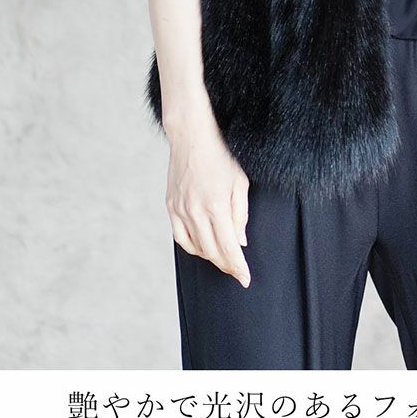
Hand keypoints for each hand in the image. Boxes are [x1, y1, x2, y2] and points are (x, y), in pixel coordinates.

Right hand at [163, 97, 250, 286]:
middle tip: (237, 272)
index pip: (230, 247)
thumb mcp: (240, 183)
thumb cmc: (221, 158)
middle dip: (227, 265)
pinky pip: (180, 237)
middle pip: (212, 252)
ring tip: (223, 259)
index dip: (238, 267)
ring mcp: (181, 210)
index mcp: (217, 206)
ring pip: (196, 247)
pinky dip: (192, 247)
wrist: (191, 138)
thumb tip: (240, 242)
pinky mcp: (171, 206)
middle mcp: (197, 211)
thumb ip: (241, 214)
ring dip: (211, 258)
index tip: (245, 279)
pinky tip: (202, 248)